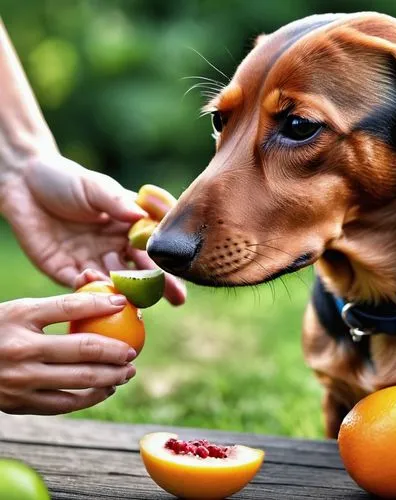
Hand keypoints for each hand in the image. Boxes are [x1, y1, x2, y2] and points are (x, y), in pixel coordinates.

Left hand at [0, 153, 185, 304]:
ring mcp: (91, 261)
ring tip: (135, 295)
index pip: (153, 248)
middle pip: (140, 272)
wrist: (23, 182)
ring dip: (125, 290)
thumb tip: (141, 216)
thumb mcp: (96, 186)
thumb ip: (116, 202)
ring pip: (114, 282)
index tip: (186, 272)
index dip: (170, 261)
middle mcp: (114, 248)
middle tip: (177, 299)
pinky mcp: (65, 270)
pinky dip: (89, 286)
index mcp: (128, 228)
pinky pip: (81, 284)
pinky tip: (91, 277)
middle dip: (160, 286)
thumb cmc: (67, 180)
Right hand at [0, 291, 136, 414]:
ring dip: (111, 377)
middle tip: (133, 352)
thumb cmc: (0, 331)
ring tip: (127, 373)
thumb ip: (59, 306)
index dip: (101, 303)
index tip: (123, 303)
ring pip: (79, 380)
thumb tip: (108, 300)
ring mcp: (19, 380)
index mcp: (19, 317)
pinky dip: (90, 398)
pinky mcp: (18, 404)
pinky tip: (105, 390)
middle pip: (83, 349)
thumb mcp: (21, 311)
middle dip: (117, 351)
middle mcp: (19, 348)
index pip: (69, 307)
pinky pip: (64, 404)